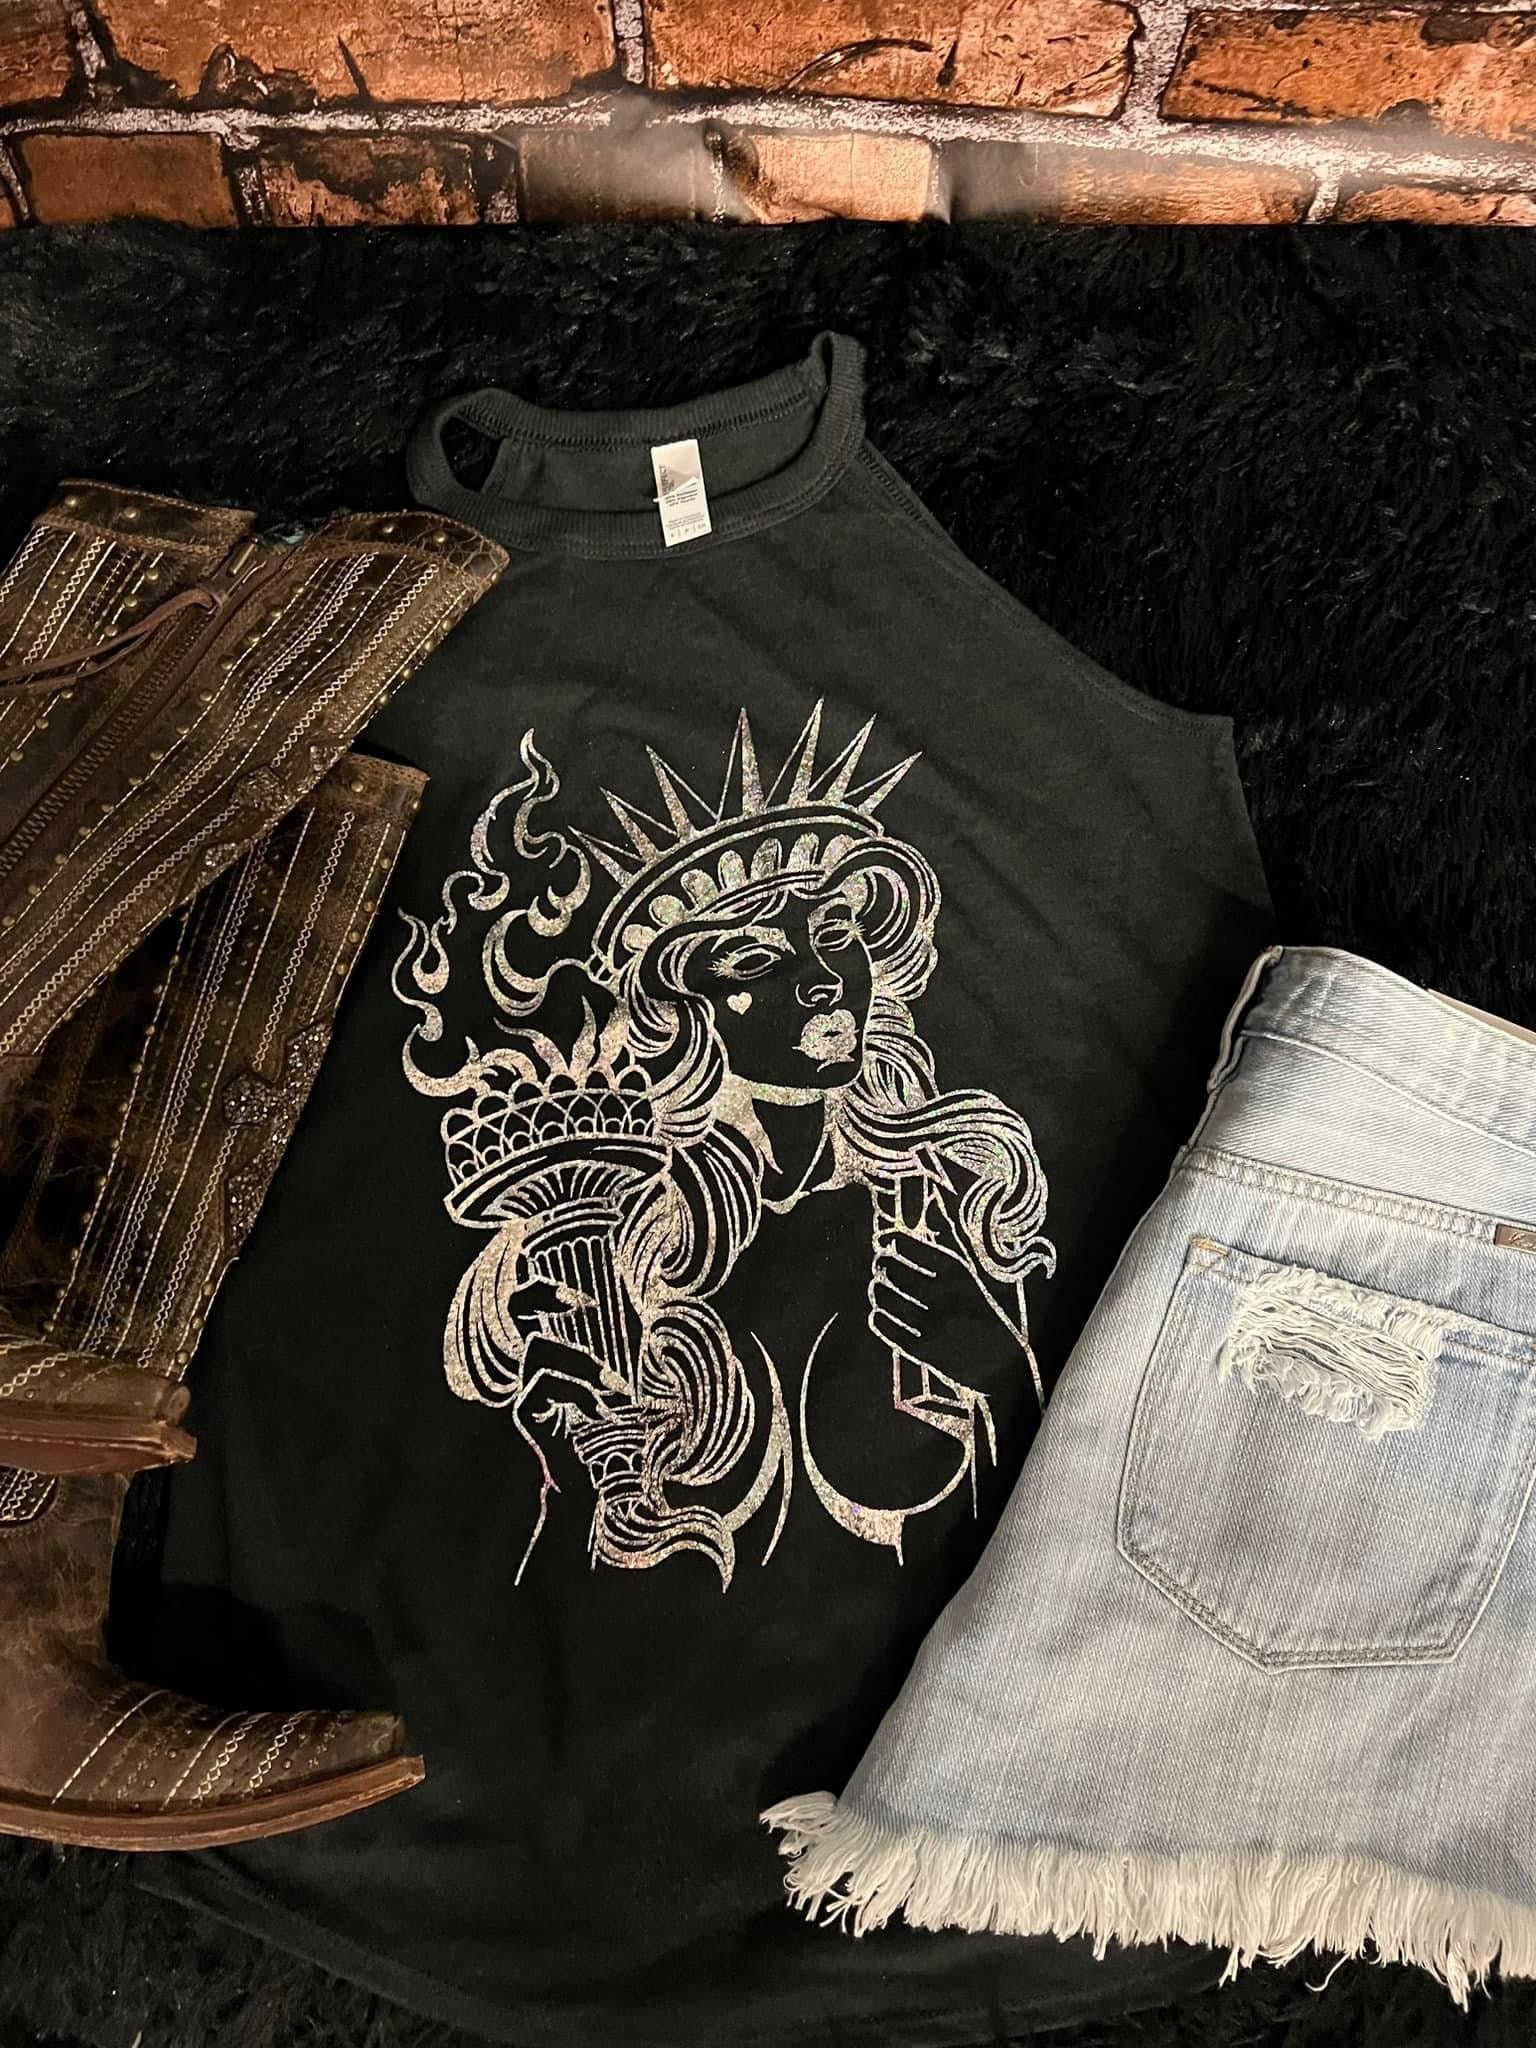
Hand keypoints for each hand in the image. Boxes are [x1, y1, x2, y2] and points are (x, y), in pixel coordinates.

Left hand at [868, 1183, 1017, 1384]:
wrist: (999, 1359)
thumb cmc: (979, 1308)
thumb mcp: (968, 1271)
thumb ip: (946, 1237)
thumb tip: (933, 1197)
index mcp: (954, 1269)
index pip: (904, 1243)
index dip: (890, 1241)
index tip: (889, 1244)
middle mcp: (942, 1293)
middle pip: (888, 1267)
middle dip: (882, 1265)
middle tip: (884, 1267)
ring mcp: (930, 1322)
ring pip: (881, 1295)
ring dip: (878, 1291)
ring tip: (884, 1291)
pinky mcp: (921, 1348)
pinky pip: (882, 1323)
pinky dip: (879, 1317)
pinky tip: (886, 1315)